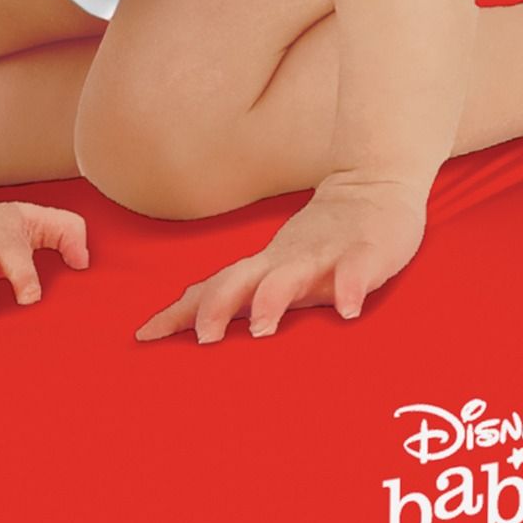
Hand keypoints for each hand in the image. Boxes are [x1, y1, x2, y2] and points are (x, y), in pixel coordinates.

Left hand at [136, 173, 427, 344]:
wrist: (377, 184)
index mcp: (266, 265)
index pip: (215, 287)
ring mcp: (326, 254)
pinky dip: (350, 288)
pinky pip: (357, 271)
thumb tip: (195, 325)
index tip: (145, 336)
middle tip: (203, 338)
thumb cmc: (324, 240)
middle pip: (244, 279)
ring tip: (264, 327)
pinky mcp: (366, 252)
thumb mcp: (281, 268)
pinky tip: (347, 310)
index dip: (181, 311)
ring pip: (294, 273)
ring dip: (275, 297)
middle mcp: (287, 258)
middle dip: (219, 306)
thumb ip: (247, 294)